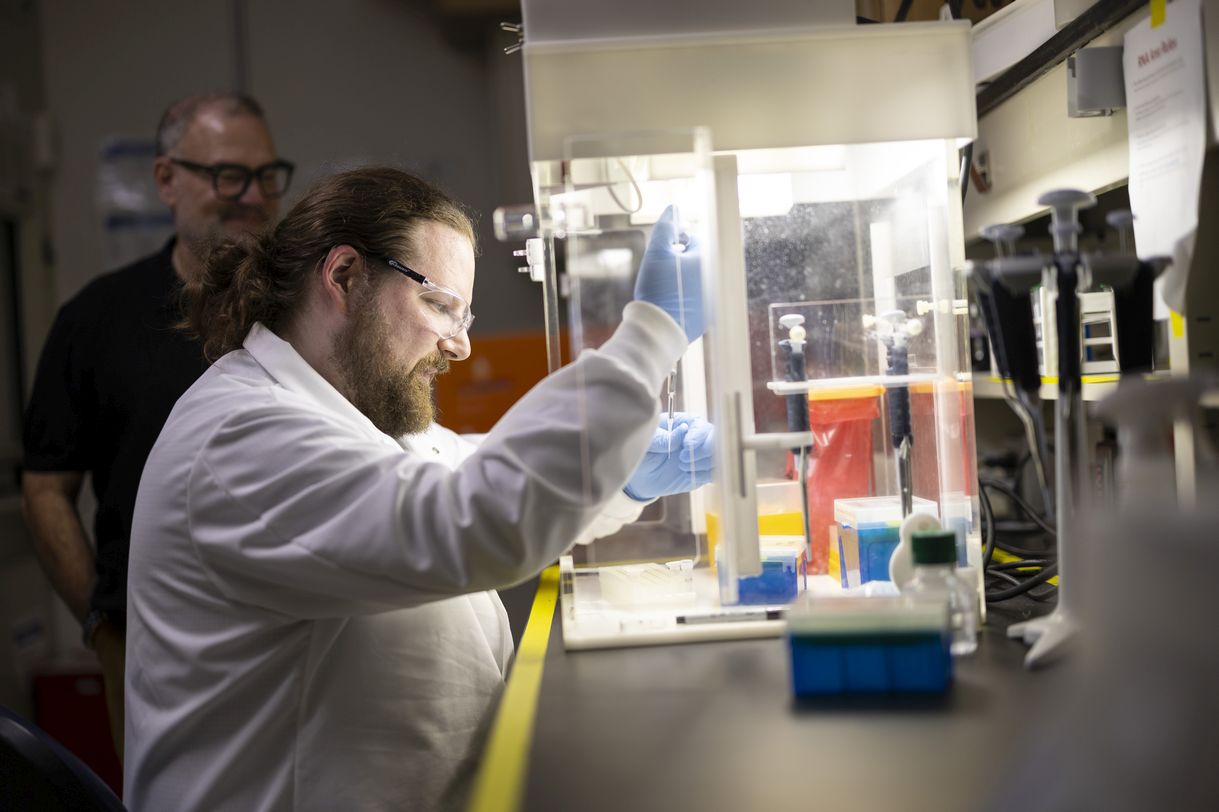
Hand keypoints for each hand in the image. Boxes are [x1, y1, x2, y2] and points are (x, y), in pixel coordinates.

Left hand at [624, 412, 714, 500]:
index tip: (685, 447)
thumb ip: (663, 437)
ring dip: (701, 465)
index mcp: (685, 422)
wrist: (644, 475)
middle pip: (716, 440)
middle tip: (682, 460)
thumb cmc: (645, 452)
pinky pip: (714, 473)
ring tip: (681, 467)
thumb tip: (682, 430)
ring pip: (717, 457)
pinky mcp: (705, 470)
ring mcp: (703, 454)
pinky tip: (688, 475)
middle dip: (702, 452)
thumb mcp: (647, 443)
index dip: (697, 437)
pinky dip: (702, 476)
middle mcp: (698, 436)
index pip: (701, 425)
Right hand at [633, 206, 702, 341]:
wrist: (660, 327)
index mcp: (707, 260)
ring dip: (682, 281)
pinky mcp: (708, 316)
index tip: (663, 253)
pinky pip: (696, 299)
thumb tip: (673, 209)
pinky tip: (670, 304)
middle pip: (695, 260)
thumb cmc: (658, 289)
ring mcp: (714, 298)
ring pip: (696, 280)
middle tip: (661, 273)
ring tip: (665, 290)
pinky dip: (685, 298)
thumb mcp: (657, 252)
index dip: (675, 242)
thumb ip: (665, 227)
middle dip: (679, 262)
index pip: (693, 240)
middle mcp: (716, 277)